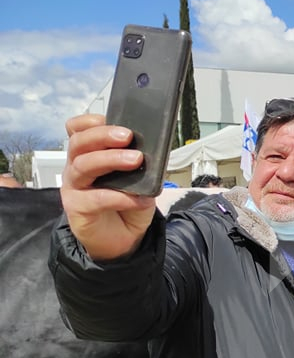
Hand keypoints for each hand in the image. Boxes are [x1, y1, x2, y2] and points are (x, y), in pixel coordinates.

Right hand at [60, 114, 156, 260]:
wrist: (125, 239)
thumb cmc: (129, 204)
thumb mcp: (140, 179)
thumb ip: (140, 164)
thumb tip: (153, 150)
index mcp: (89, 155)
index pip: (77, 130)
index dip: (90, 122)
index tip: (110, 118)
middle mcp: (77, 168)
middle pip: (79, 144)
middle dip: (103, 135)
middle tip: (127, 136)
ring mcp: (75, 188)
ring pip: (83, 166)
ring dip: (110, 160)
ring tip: (136, 160)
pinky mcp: (78, 209)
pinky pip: (96, 198)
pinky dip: (121, 197)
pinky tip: (140, 199)